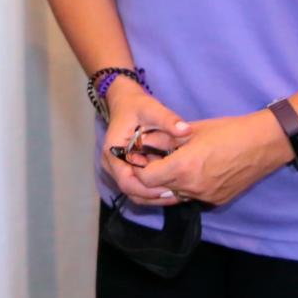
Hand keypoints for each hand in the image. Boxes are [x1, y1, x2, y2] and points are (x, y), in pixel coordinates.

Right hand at [101, 77, 190, 205]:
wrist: (125, 102)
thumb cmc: (137, 106)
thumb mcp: (152, 109)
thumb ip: (168, 119)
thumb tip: (186, 130)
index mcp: (113, 151)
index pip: (127, 181)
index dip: (148, 189)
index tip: (170, 187)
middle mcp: (111, 163)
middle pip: (130, 190)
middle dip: (153, 195)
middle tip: (178, 194)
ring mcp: (116, 167)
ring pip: (133, 191)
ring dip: (153, 195)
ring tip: (177, 193)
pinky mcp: (124, 168)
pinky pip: (136, 185)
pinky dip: (152, 189)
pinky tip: (170, 186)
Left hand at [133, 110, 293, 207]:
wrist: (263, 144)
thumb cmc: (228, 131)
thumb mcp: (191, 131)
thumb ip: (164, 139)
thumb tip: (142, 142)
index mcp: (183, 168)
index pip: (146, 179)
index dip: (140, 168)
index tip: (142, 157)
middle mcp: (192, 188)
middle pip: (158, 189)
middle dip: (153, 176)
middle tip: (154, 160)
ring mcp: (206, 197)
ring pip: (176, 195)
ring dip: (170, 183)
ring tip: (174, 165)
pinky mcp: (217, 201)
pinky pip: (193, 197)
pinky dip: (188, 187)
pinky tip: (195, 171)